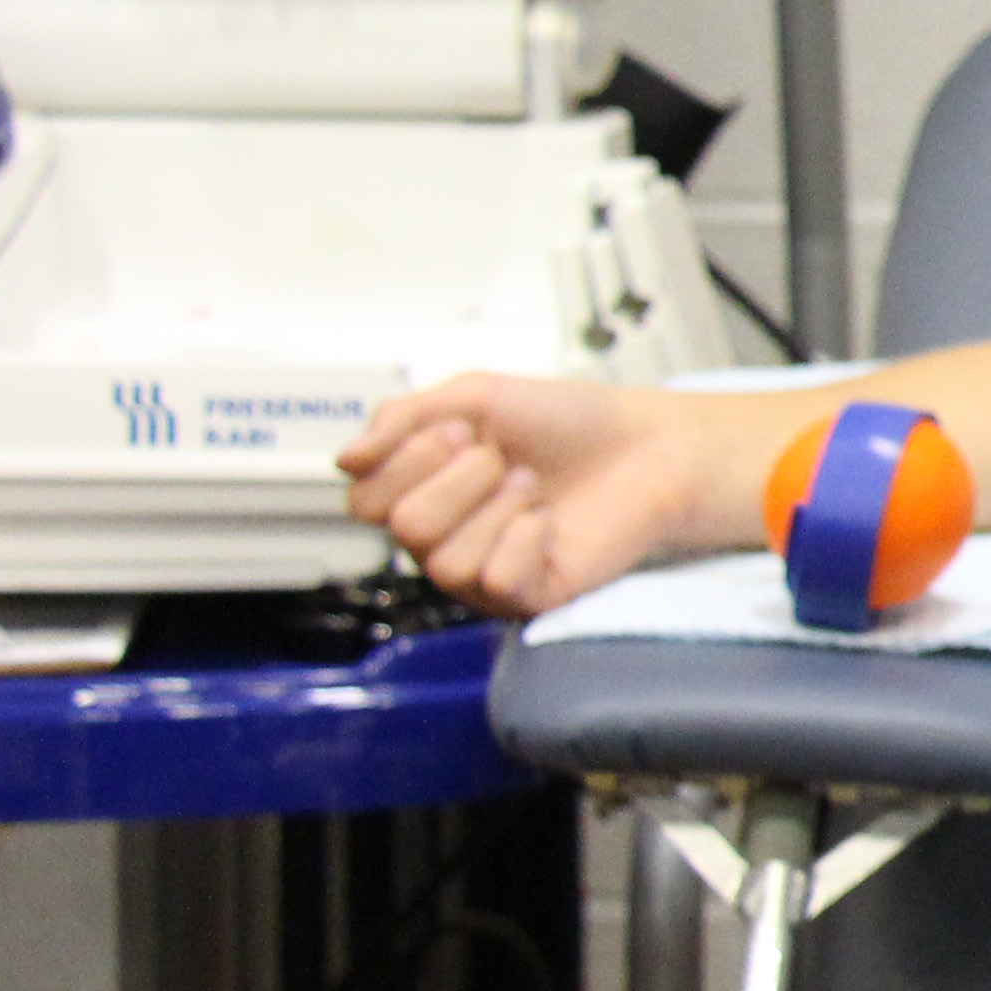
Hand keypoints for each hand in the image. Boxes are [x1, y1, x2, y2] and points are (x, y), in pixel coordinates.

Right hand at [334, 374, 719, 616]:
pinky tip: (547, 522)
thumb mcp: (475, 395)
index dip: (409, 459)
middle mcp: (443, 536)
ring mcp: (481, 571)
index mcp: (421, 490)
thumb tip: (346, 458)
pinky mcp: (524, 596)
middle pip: (402, 527)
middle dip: (459, 478)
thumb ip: (403, 417)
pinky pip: (494, 579)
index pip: (362, 497)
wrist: (645, 444)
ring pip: (444, 560)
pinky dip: (524, 539)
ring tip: (531, 487)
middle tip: (502, 459)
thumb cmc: (566, 422)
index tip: (465, 430)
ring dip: (497, 507)